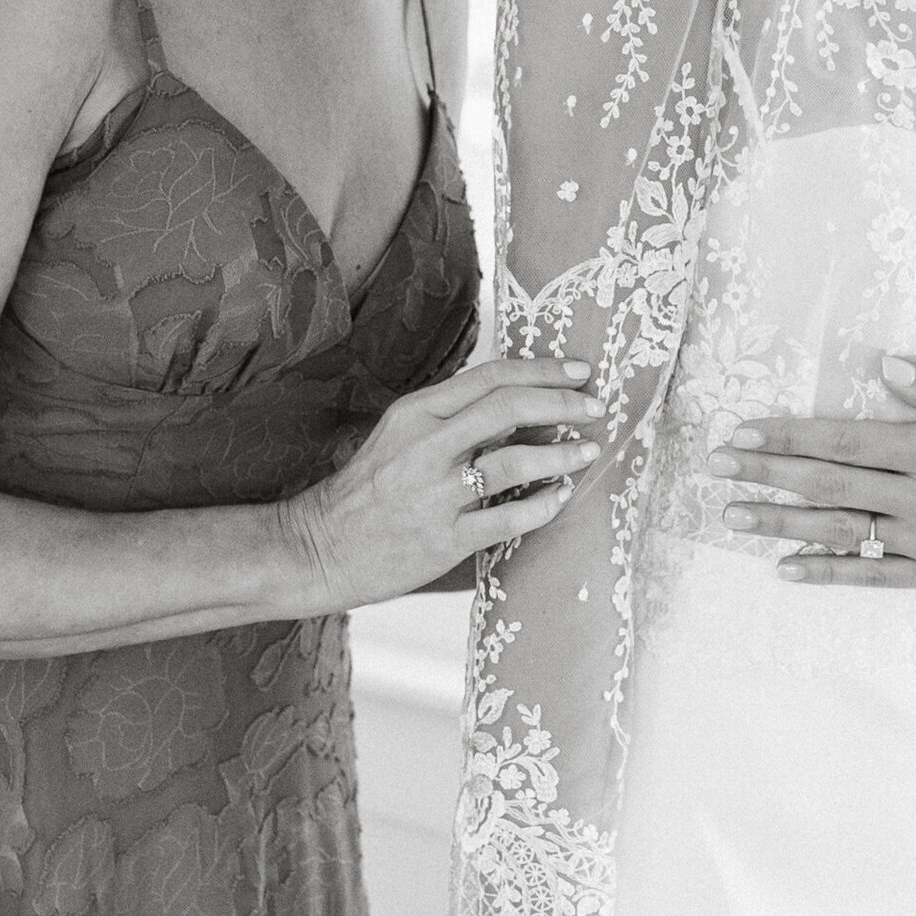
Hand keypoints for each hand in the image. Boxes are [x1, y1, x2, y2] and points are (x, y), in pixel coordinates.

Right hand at [284, 358, 602, 613]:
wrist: (319, 547)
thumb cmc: (367, 490)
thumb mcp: (401, 434)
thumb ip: (452, 416)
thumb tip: (517, 398)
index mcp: (417, 413)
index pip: (490, 376)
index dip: (542, 369)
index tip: (578, 369)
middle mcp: (426, 446)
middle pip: (508, 407)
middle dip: (563, 403)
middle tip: (596, 406)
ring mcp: (435, 494)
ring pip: (514, 461)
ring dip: (562, 454)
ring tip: (588, 450)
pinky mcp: (444, 539)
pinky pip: (508, 518)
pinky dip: (544, 504)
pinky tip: (562, 495)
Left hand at [707, 355, 915, 592]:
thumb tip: (886, 367)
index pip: (844, 441)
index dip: (787, 437)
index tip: (741, 432)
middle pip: (828, 485)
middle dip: (766, 474)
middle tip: (713, 467)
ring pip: (840, 532)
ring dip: (780, 524)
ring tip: (730, 517)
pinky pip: (872, 578)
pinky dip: (827, 574)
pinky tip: (785, 569)